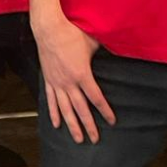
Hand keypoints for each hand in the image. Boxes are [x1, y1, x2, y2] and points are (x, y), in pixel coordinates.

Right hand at [33, 13, 114, 143]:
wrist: (49, 28)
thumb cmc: (71, 33)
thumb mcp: (92, 41)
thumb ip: (104, 50)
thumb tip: (118, 49)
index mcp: (82, 75)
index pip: (96, 98)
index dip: (105, 111)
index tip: (112, 121)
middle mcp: (69, 82)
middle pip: (80, 109)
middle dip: (88, 125)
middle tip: (94, 139)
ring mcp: (57, 82)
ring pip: (65, 109)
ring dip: (71, 125)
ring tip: (77, 139)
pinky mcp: (48, 79)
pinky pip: (50, 100)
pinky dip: (53, 113)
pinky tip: (56, 124)